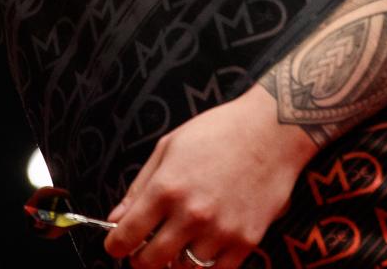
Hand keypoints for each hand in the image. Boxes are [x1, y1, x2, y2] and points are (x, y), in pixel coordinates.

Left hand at [100, 86, 315, 267]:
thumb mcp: (168, 148)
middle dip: (140, 260)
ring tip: (178, 244)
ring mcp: (221, 230)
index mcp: (166, 188)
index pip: (127, 236)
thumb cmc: (217, 132)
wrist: (271, 131)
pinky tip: (203, 248)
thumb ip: (139, 187)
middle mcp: (191, 214)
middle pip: (151, 261)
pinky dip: (206, 266)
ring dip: (176, 261)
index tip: (116, 247)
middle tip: (143, 251)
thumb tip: (115, 220)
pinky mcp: (246, 240)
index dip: (115, 246)